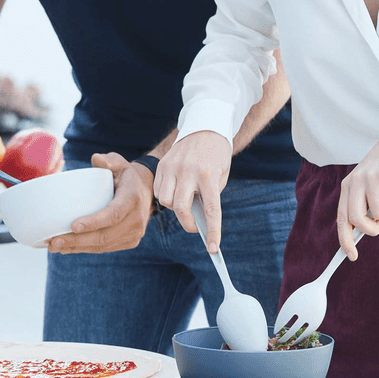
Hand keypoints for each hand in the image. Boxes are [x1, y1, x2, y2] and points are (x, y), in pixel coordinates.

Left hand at [46, 154, 153, 253]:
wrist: (146, 191)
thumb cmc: (126, 176)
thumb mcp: (119, 163)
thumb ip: (108, 160)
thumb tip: (95, 159)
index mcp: (132, 199)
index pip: (113, 215)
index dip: (94, 222)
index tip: (73, 226)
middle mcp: (136, 220)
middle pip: (104, 235)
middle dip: (77, 241)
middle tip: (54, 241)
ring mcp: (134, 234)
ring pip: (103, 245)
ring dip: (77, 248)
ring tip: (54, 246)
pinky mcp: (129, 242)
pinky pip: (105, 248)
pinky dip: (85, 249)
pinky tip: (67, 248)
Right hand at [154, 131, 232, 251]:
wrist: (205, 128)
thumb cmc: (216, 157)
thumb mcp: (220, 176)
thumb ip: (209, 196)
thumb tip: (196, 220)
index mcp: (208, 174)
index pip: (211, 209)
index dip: (213, 231)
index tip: (213, 248)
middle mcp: (188, 171)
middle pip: (181, 208)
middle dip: (187, 223)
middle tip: (195, 226)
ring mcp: (172, 167)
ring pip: (166, 200)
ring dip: (175, 207)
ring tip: (186, 199)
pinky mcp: (163, 165)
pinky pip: (159, 190)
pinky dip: (166, 196)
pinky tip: (176, 190)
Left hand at [338, 131, 378, 259]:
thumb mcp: (369, 188)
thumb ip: (364, 207)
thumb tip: (362, 233)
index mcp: (347, 187)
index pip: (342, 219)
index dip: (345, 240)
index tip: (351, 256)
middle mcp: (355, 181)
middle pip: (357, 219)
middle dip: (373, 229)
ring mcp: (370, 177)